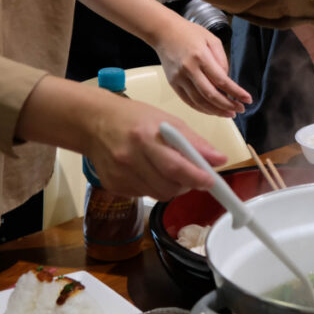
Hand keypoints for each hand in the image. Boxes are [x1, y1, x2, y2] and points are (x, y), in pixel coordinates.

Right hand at [17, 76, 225, 199]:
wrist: (93, 123)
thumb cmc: (135, 118)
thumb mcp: (168, 121)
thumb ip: (194, 142)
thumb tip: (220, 160)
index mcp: (145, 138)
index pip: (175, 167)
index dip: (196, 177)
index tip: (211, 181)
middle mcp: (130, 159)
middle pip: (168, 186)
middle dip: (188, 184)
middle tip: (194, 175)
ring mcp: (119, 175)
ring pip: (159, 194)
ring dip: (173, 187)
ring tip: (170, 170)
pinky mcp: (113, 186)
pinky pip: (145, 195)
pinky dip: (155, 187)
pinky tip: (150, 171)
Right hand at [152, 16, 251, 116]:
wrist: (164, 32)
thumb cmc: (189, 33)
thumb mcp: (212, 40)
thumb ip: (222, 60)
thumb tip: (226, 80)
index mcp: (201, 57)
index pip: (222, 81)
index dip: (236, 92)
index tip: (247, 99)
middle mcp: (189, 69)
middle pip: (210, 95)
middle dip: (228, 105)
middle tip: (240, 109)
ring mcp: (179, 78)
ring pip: (199, 101)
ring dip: (216, 111)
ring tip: (229, 113)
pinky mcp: (173, 83)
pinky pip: (188, 101)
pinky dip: (202, 108)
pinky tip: (213, 110)